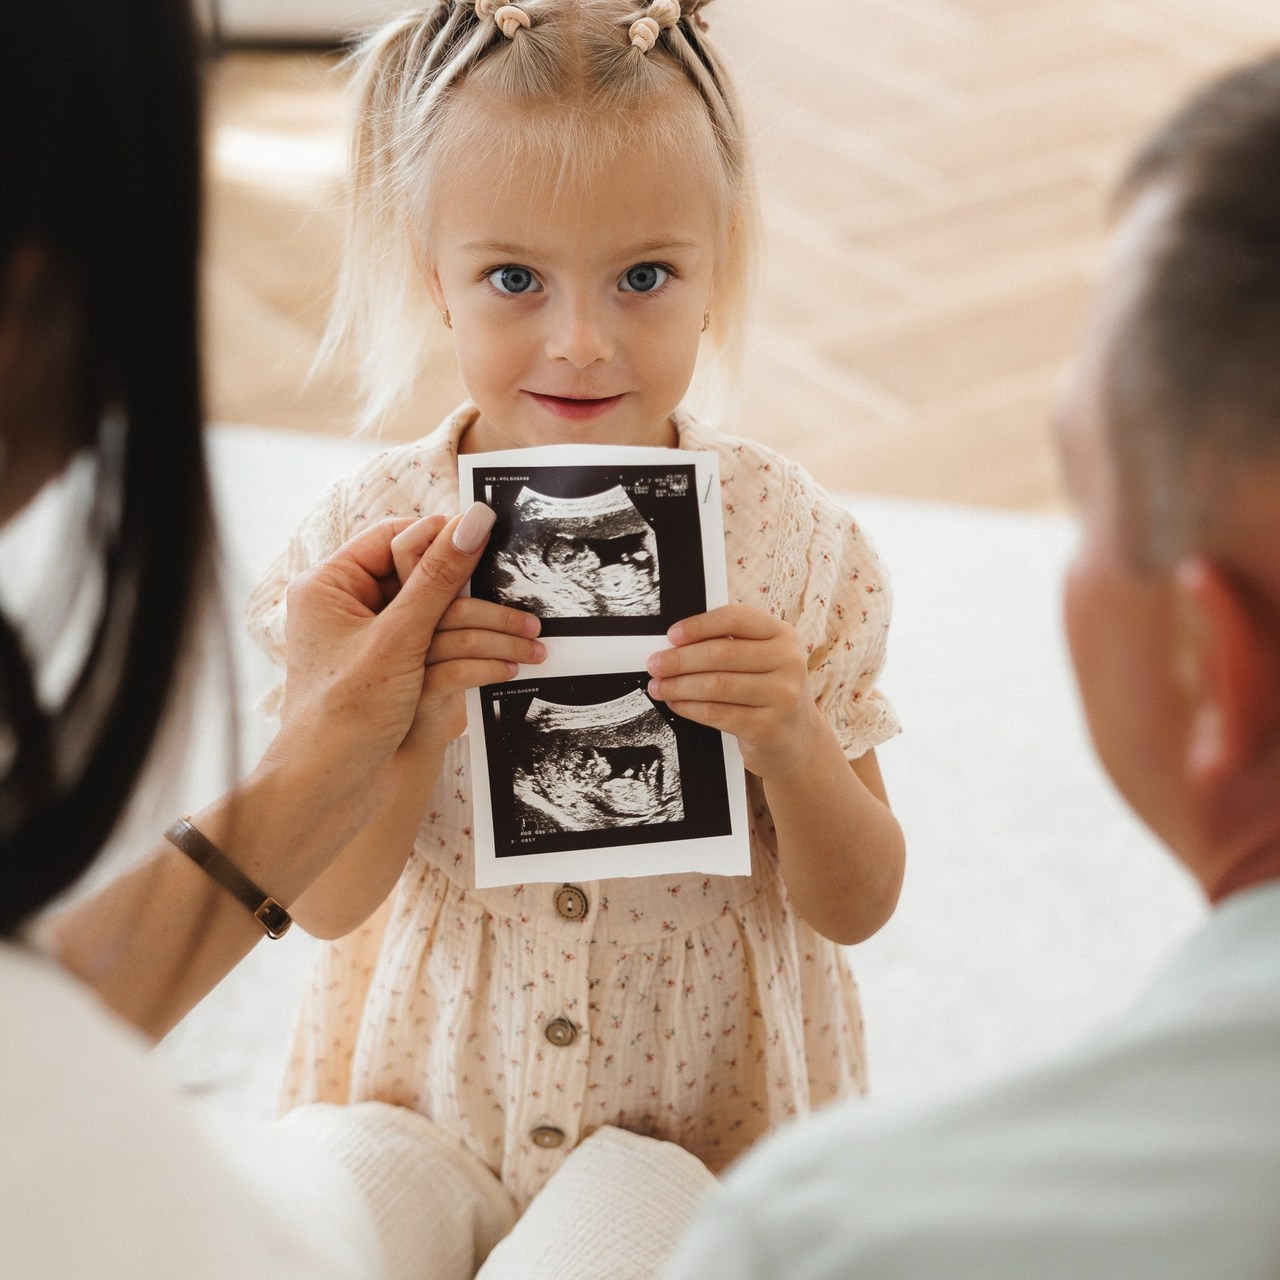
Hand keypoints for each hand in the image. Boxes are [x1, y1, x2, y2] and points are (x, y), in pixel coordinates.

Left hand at [268, 503, 535, 823]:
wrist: (328, 793)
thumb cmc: (342, 715)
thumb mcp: (398, 638)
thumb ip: (438, 577)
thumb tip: (473, 521)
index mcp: (332, 586)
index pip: (396, 538)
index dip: (444, 541)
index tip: (490, 545)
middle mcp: (351, 609)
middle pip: (425, 582)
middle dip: (476, 602)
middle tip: (523, 612)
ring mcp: (375, 643)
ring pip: (440, 622)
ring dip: (485, 636)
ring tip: (530, 646)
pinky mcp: (396, 675)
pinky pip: (440, 654)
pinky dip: (473, 662)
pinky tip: (507, 669)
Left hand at [645, 604, 818, 777]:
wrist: (796, 737)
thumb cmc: (767, 691)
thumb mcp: (761, 658)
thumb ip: (728, 645)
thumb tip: (674, 645)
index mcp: (782, 635)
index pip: (736, 618)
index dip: (699, 625)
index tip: (672, 635)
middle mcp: (787, 661)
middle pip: (721, 653)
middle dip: (680, 659)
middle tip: (655, 664)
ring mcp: (782, 695)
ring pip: (716, 685)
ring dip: (679, 686)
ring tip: (659, 687)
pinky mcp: (768, 726)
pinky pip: (717, 713)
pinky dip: (690, 708)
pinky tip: (676, 704)